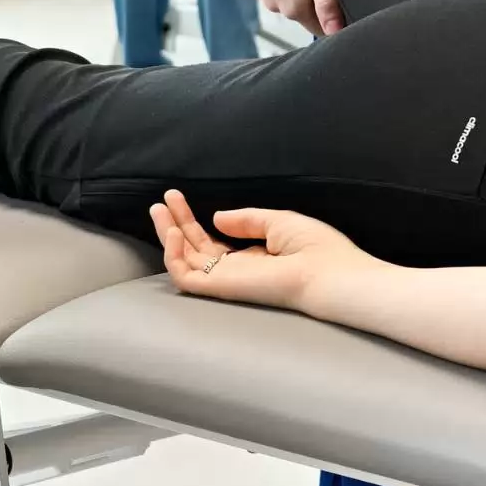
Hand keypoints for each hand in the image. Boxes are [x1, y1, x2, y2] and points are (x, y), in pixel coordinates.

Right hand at [150, 187, 365, 311]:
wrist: (327, 272)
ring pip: (183, 260)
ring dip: (167, 235)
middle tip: (161, 201)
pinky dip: (173, 256)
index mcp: (250, 257)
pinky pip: (185, 277)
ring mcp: (225, 280)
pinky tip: (173, 232)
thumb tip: (216, 217)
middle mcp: (234, 269)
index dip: (192, 220)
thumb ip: (247, 220)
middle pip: (193, 248)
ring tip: (159, 209)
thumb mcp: (278, 223)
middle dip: (175, 224)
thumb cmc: (314, 248)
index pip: (210, 241)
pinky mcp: (220, 288)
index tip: (177, 197)